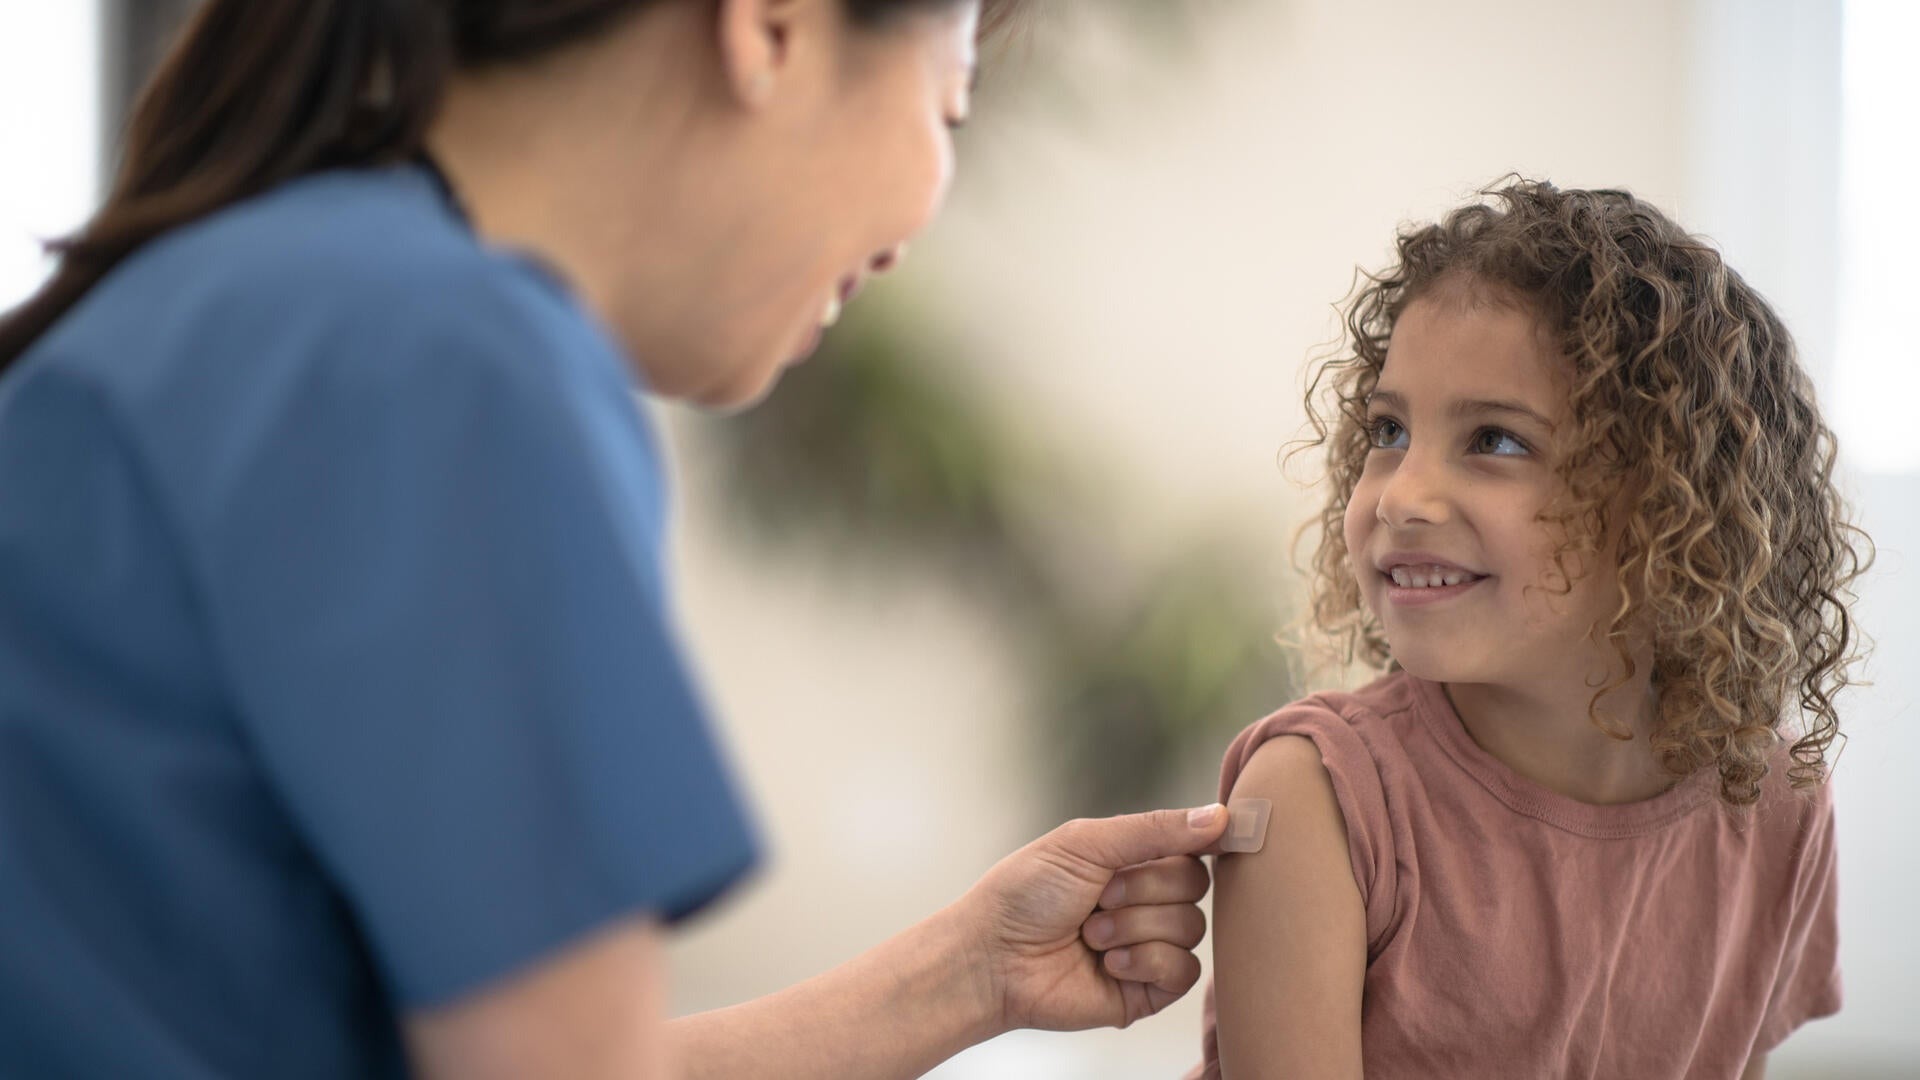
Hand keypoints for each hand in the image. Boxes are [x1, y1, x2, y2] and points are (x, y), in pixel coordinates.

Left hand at [953, 805, 1229, 1033]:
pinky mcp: (1148, 990)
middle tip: (1098, 897)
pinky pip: (1184, 972)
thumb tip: (1219, 816)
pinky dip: (1145, 962)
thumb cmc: (1026, 894)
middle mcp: (1146, 903)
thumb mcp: (1086, 843)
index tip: (1208, 839)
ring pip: (1191, 928)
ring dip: (1134, 926)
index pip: (1190, 848)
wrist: (993, 956)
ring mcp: (1149, 947)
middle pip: (1195, 885)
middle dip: (1143, 889)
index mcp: (1132, 863)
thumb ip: (1153, 829)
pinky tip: (1107, 963)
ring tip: (1090, 934)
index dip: (1194, 844)